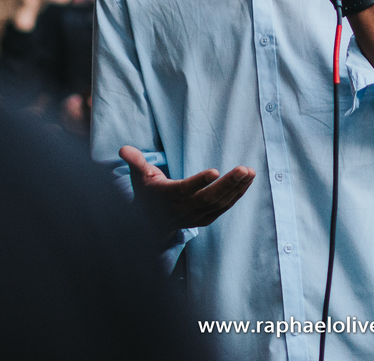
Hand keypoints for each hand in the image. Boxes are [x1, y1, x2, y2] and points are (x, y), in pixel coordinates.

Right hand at [118, 145, 255, 240]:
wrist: (151, 225)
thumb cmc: (147, 194)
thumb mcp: (139, 177)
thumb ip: (135, 162)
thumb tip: (123, 148)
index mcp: (168, 196)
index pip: (186, 190)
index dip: (200, 182)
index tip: (215, 171)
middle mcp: (183, 209)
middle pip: (209, 198)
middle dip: (229, 184)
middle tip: (245, 169)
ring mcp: (196, 216)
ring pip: (220, 204)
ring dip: (237, 188)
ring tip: (250, 172)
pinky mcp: (205, 219)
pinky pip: (224, 208)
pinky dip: (237, 196)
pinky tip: (247, 182)